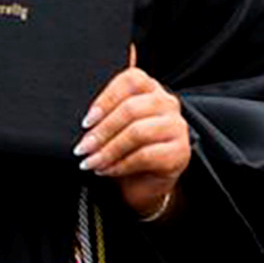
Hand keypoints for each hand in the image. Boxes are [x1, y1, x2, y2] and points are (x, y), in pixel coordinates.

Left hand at [76, 55, 189, 220]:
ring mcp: (177, 127)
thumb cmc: (125, 149)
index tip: (86, 121)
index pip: (131, 79)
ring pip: (137, 132)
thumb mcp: (114, 124)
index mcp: (151, 88)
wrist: (145, 184)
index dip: (105, 99)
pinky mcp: (180, 153)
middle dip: (102, 131)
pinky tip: (107, 170)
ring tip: (91, 162)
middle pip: (131, 108)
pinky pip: (145, 156)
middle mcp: (168, 103)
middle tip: (83, 147)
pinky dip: (121, 165)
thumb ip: (106, 103)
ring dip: (108, 150)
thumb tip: (84, 78)